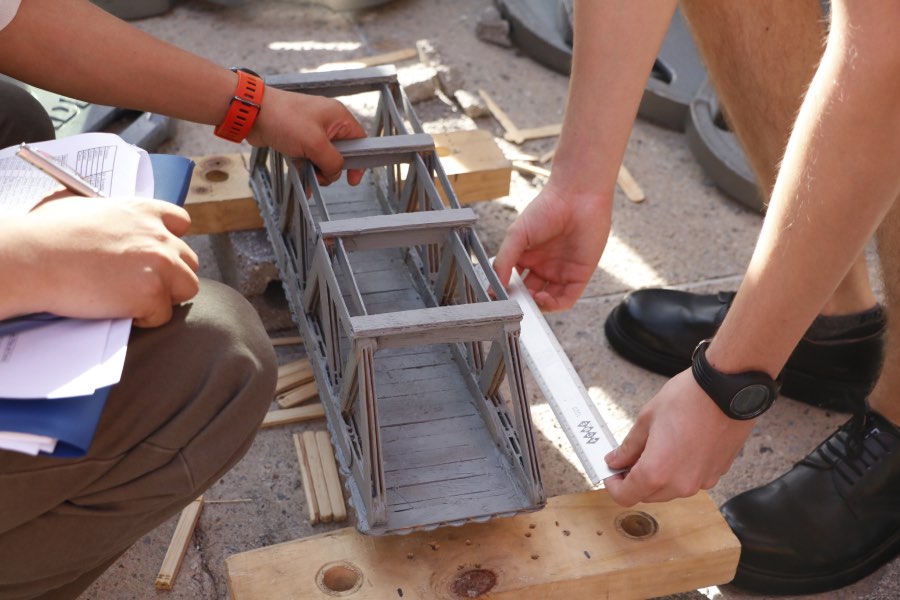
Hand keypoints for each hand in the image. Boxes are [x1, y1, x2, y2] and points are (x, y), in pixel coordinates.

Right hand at [15, 197, 198, 327]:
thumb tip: (113, 222)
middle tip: (144, 283)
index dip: (170, 242)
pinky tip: (123, 312)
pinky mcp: (152, 294)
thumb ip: (114, 216)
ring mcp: (160, 265)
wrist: (35, 258)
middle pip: (189, 259)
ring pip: (188, 287)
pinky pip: (164, 315)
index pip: (182, 223)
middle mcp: (160, 236)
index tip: (157, 254)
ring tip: (137, 299)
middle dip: (171, 273)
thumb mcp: (87, 206)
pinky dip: (146, 319)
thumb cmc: (49, 233)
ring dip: (167, 296)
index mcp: (146, 210)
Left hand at [248, 88, 366, 185]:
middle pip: (341, 153)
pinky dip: (307, 170)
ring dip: (318, 171)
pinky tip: (304, 182)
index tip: (353, 178)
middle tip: (322, 175)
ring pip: (323, 158)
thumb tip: (335, 174)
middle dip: (332, 168)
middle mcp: (328, 122)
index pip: (359, 140)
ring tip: (308, 175)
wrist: (253, 113)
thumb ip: (332, 161)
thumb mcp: (315, 143)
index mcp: (338, 116)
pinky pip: (308, 158)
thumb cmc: (284, 119)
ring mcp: (312, 131)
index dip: (360, 160)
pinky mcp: (298, 139)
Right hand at [492, 182, 611, 310]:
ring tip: (528, 303)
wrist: (576, 197)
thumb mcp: (516, 235)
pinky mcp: (580, 275)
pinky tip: (542, 299)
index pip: (515, 283)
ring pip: (548, 300)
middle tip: (513, 304)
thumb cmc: (547, 208)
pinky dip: (554, 305)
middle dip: (522, 303)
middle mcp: (545, 266)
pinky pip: (567, 298)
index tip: (497, 299)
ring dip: (537, 307)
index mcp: (528, 257)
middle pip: (531, 294)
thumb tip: (493, 287)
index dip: (507, 293)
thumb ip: (503, 262)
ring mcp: (562, 271)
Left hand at [603, 370, 755, 505]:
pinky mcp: (716, 474)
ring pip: (670, 490)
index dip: (614, 486)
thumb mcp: (646, 420)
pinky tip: (678, 448)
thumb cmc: (688, 400)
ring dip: (658, 477)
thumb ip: (629, 447)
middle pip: (648, 495)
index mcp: (657, 472)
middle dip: (635, 480)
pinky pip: (690, 481)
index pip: (626, 496)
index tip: (612, 474)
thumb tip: (616, 460)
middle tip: (629, 458)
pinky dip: (679, 471)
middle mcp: (680, 484)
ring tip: (656, 449)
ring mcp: (701, 482)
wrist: (727, 391)